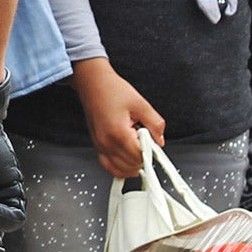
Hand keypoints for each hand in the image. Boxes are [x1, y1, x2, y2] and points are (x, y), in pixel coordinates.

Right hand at [72, 58, 165, 178]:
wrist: (91, 81)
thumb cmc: (112, 89)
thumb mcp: (141, 103)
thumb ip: (155, 124)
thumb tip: (159, 140)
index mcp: (118, 132)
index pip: (140, 156)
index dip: (150, 150)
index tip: (152, 141)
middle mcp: (106, 142)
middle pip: (131, 165)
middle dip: (142, 155)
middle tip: (143, 139)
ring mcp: (100, 144)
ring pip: (120, 170)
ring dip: (132, 163)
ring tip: (135, 146)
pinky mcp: (97, 144)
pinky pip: (108, 166)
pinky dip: (119, 168)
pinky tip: (127, 161)